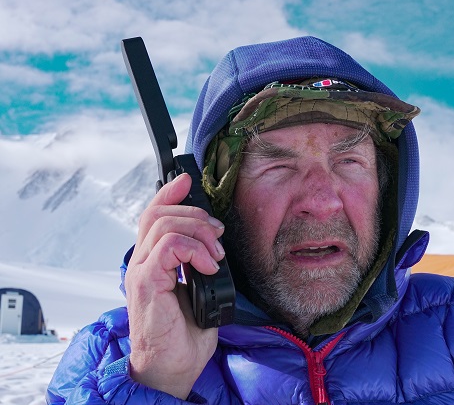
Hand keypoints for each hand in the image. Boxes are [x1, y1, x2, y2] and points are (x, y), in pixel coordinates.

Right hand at [125, 173, 223, 398]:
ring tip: (216, 256)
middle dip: (197, 215)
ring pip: (166, 224)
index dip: (169, 193)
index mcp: (154, 261)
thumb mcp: (200, 289)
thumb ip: (199, 264)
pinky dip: (195, 249)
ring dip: (200, 232)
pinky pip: (170, 246)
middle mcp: (143, 262)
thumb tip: (216, 245)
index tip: (187, 181)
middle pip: (160, 213)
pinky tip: (208, 267)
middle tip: (218, 236)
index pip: (153, 215)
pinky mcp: (147, 282)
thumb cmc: (185, 334)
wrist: (174, 366)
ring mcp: (142, 271)